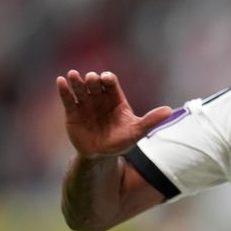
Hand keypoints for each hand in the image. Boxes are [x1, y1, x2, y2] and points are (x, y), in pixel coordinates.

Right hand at [56, 70, 172, 157]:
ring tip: (72, 75)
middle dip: (92, 80)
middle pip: (95, 84)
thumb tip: (170, 110)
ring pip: (80, 89)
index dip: (108, 80)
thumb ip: (151, 120)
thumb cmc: (121, 141)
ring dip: (76, 82)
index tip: (106, 79)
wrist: (102, 155)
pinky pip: (68, 99)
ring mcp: (85, 104)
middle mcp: (99, 98)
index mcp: (115, 99)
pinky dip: (64, 90)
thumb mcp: (137, 131)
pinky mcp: (72, 112)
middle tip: (91, 78)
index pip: (111, 84)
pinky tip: (60, 81)